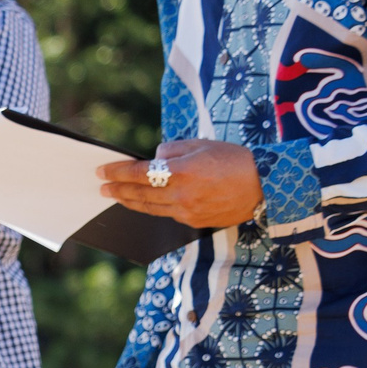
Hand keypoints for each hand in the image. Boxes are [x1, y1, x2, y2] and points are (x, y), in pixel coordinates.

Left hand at [98, 139, 261, 228]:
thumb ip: (172, 151)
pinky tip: (146, 204)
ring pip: (150, 208)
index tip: (101, 171)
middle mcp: (181, 194)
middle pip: (139, 194)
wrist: (265, 185)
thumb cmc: (234, 159)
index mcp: (182, 171)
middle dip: (117, 190)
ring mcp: (187, 211)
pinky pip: (168, 215)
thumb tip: (152, 159)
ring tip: (117, 197)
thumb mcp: (202, 145)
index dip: (118, 172)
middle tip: (102, 187)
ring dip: (130, 202)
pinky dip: (154, 208)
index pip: (139, 173)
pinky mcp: (194, 222)